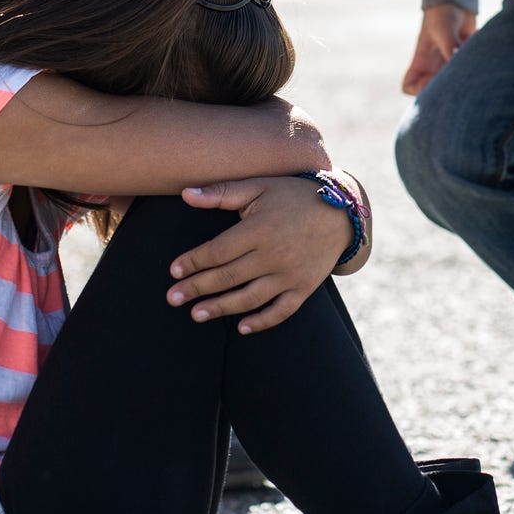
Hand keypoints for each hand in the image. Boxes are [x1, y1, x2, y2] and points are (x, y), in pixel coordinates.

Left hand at [166, 176, 352, 333]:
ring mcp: (290, 274)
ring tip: (196, 315)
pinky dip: (261, 322)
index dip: (194, 261)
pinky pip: (281, 311)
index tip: (173, 270)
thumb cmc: (292, 196)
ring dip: (221, 308)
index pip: (218, 251)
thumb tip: (185, 194)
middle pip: (228, 277)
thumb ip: (222, 192)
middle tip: (172, 298)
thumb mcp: (259, 186)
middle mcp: (274, 254)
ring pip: (250, 298)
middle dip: (197, 288)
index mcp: (260, 228)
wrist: (341, 211)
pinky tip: (241, 328)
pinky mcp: (304, 287)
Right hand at [402, 5, 475, 95]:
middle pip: (433, 90)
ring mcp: (448, 64)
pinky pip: (467, 72)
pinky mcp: (462, 59)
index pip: (409, 86)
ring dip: (461, 78)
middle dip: (445, 89)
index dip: (418, 90)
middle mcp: (433, 66)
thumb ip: (450, 49)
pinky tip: (475, 52)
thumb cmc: (442, 13)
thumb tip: (458, 65)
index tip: (432, 81)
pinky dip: (473, 67)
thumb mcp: (444, 31)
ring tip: (468, 65)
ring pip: (452, 83)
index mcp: (421, 61)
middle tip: (457, 78)